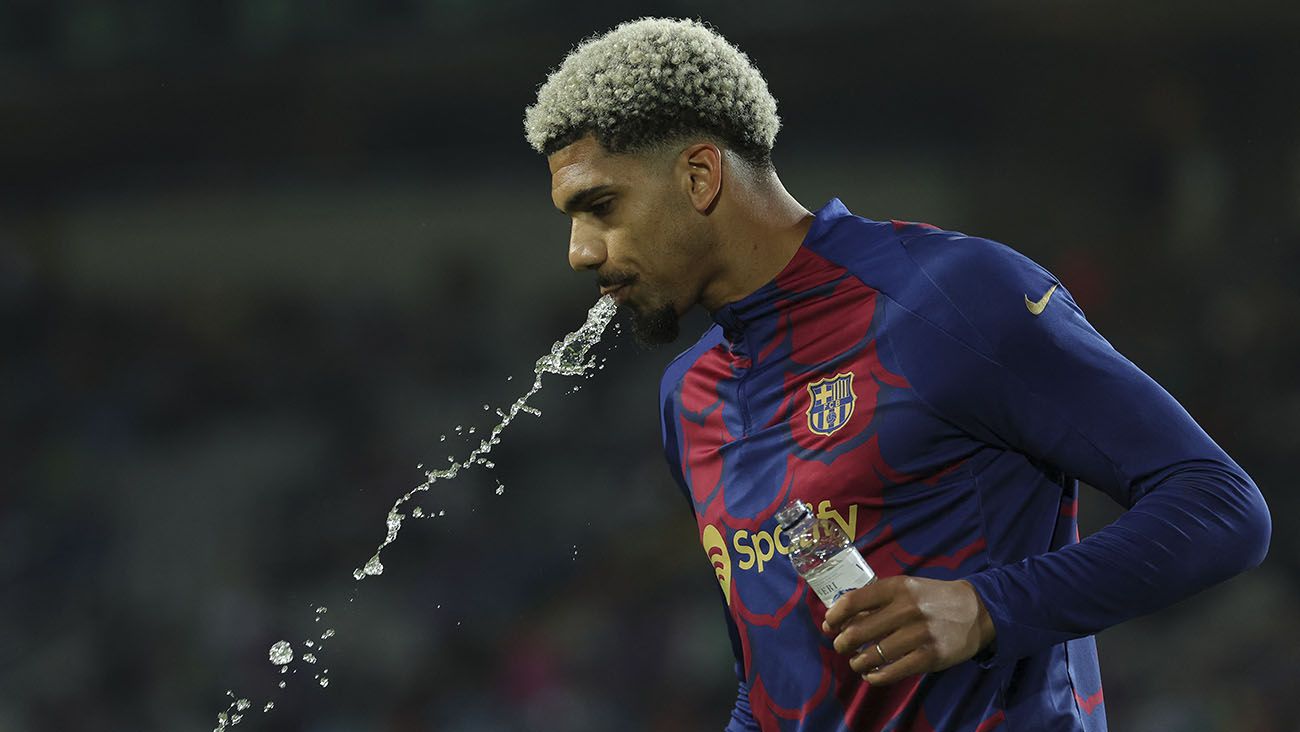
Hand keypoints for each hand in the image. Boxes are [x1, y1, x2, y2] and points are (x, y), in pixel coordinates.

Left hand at [821, 576, 995, 685]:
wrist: (977, 611)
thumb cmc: (932, 599)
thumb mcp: (905, 589)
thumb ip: (874, 601)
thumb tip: (836, 619)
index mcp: (897, 587)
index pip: (853, 601)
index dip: (834, 616)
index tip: (829, 625)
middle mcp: (906, 609)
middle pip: (858, 631)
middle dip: (842, 643)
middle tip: (841, 647)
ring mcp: (919, 634)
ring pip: (872, 655)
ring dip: (857, 662)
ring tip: (857, 662)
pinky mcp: (929, 656)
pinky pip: (892, 672)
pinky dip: (875, 677)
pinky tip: (871, 675)